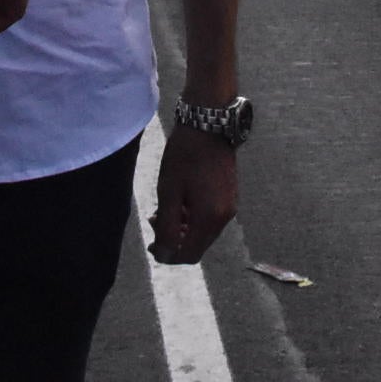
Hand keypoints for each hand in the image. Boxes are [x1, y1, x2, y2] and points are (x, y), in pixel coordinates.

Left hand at [146, 125, 239, 263]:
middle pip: (197, 246)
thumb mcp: (169, 193)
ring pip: (203, 233)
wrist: (208, 126)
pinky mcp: (229, 197)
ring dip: (182, 229)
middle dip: (174, 240)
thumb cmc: (184, 157)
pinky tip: (179, 202)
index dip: (168, 255)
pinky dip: (192, 219)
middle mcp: (225, 217)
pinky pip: (209, 219)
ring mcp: (230, 207)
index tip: (151, 243)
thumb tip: (164, 253)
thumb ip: (167, 228)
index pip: (189, 254)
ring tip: (163, 210)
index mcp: (210, 218)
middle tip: (154, 220)